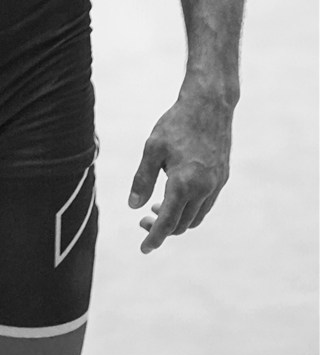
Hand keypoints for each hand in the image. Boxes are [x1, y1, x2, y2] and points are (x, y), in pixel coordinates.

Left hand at [128, 86, 233, 253]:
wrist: (210, 105)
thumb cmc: (177, 124)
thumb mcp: (152, 149)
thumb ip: (143, 180)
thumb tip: (133, 206)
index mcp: (184, 183)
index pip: (168, 222)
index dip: (155, 237)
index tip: (144, 249)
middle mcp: (203, 189)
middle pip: (183, 224)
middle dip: (163, 228)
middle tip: (143, 219)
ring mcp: (216, 185)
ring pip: (196, 217)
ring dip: (178, 219)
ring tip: (158, 208)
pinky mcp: (222, 178)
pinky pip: (206, 204)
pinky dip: (191, 209)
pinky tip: (178, 196)